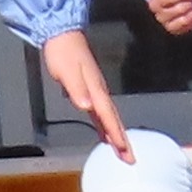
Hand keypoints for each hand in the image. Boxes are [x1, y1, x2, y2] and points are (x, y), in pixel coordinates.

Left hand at [36, 30, 124, 150]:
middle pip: (113, 119)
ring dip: (115, 134)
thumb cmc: (63, 52)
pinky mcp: (89, 88)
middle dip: (121, 139)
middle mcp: (98, 91)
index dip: (115, 134)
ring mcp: (95, 89)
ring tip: (121, 151)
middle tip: (129, 159)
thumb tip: (87, 107)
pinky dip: (104, 124)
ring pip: (108, 117)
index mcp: (95, 89)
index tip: (124, 151)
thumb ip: (76, 88)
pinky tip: (103, 132)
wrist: (61, 32)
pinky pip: (101, 111)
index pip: (107, 116)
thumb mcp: (67, 70)